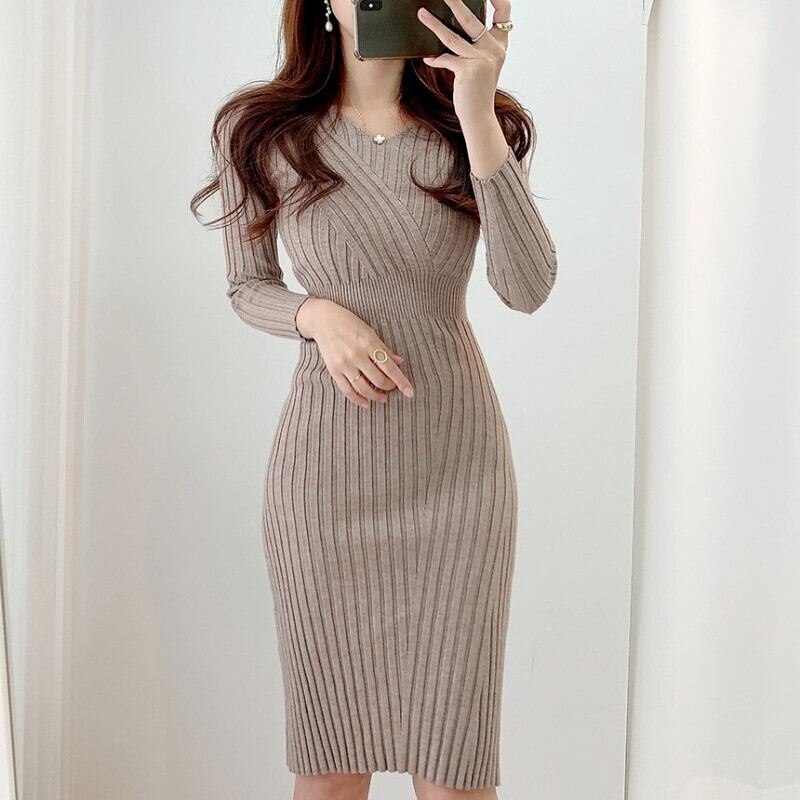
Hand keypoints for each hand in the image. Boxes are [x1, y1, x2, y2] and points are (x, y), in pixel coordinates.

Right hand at [296, 298, 414, 407]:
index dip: (401, 381)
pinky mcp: (333, 370)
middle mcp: (357, 354)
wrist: (322, 320)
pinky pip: (347, 390)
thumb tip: (400, 362)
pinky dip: (358, 399)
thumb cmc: (348, 323)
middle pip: (378, 380)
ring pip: (364, 388)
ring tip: (382, 398)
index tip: (410, 392)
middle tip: (392, 389)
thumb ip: (384, 349)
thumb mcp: (369, 332)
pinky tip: (366, 403)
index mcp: (369, 343)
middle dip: (389, 388)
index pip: (390, 367)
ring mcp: (344, 363)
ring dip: (376, 396)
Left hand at [417, 0, 510, 126]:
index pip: (504, 14)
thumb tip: (455, 28)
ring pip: (453, 37)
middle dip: (455, 2)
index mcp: (500, 45)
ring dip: (434, 24)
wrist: (479, 117)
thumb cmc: (477, 91)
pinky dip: (435, 60)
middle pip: (472, 19)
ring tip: (422, 13)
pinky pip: (446, 59)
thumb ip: (476, 47)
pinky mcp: (469, 71)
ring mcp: (482, 60)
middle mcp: (494, 50)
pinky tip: (428, 59)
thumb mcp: (482, 65)